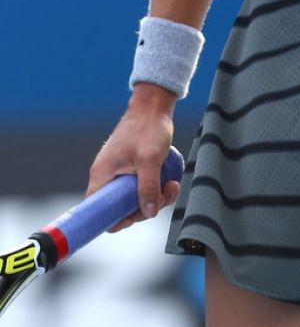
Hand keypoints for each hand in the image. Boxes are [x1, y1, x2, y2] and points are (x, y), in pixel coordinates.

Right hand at [86, 84, 179, 232]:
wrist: (153, 106)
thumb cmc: (148, 128)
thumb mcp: (150, 159)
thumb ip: (148, 187)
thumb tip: (149, 212)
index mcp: (102, 176)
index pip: (98, 212)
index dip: (117, 220)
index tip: (138, 214)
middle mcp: (107, 177)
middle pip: (121, 208)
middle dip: (145, 206)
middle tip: (165, 194)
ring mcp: (119, 173)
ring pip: (135, 199)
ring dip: (156, 197)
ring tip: (172, 183)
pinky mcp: (131, 170)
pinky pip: (142, 188)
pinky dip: (156, 188)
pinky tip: (170, 180)